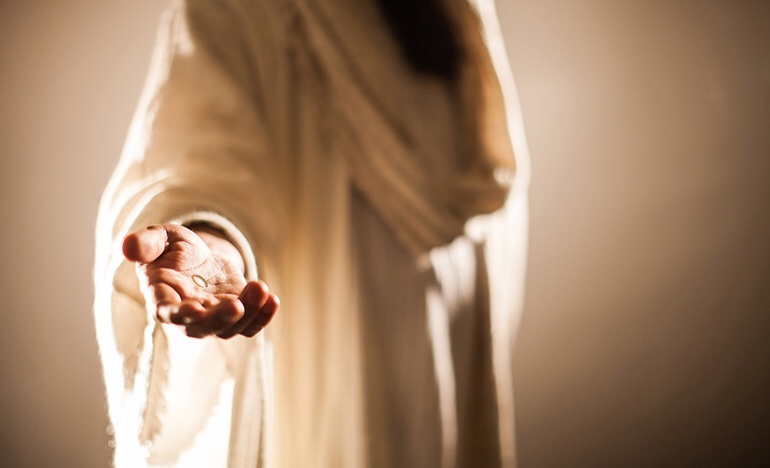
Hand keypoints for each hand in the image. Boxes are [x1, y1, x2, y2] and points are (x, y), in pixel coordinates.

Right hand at [122, 224, 278, 338]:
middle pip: (204, 327)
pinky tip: (273, 300)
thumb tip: (128, 246)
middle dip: (220, 319)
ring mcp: (214, 318)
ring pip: (231, 327)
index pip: (169, 313)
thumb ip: (145, 243)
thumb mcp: (159, 238)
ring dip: (249, 312)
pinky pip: (251, 323)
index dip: (181, 314)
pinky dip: (263, 316)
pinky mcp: (237, 313)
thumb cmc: (170, 249)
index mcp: (162, 299)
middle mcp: (188, 316)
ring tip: (261, 289)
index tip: (195, 310)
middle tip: (236, 306)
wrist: (196, 257)